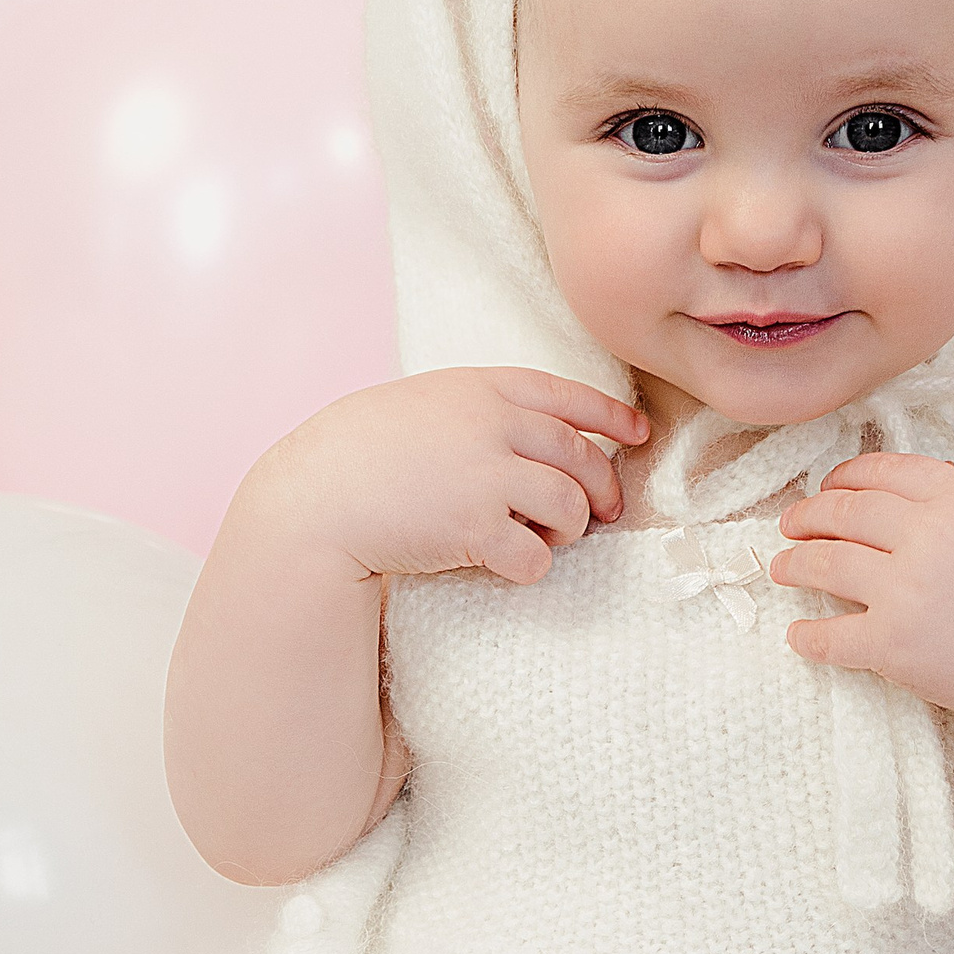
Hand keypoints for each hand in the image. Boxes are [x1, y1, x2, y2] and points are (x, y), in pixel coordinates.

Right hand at [241, 367, 646, 585]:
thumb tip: (538, 440)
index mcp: (481, 388)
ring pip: (571, 505)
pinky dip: (533, 565)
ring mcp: (487, 474)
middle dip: (602, 488)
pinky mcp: (475, 527)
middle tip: (603, 513)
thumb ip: (479, 413)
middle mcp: (493, 424)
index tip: (636, 434)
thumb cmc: (360, 453)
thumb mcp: (423, 405)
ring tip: (546, 537)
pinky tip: (510, 563)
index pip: (566, 394)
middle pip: (580, 456)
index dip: (609, 415)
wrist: (317, 494)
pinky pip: (536, 555)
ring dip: (569, 529)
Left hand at [771, 452, 953, 721]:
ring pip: (827, 562)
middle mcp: (931, 536)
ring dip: (795, 563)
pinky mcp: (892, 644)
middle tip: (791, 523)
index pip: (887, 470)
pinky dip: (808, 636)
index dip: (848, 475)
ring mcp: (907, 590)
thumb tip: (907, 494)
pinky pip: (830, 635)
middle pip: (848, 511)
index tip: (829, 485)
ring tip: (781, 566)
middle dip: (810, 514)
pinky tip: (798, 635)